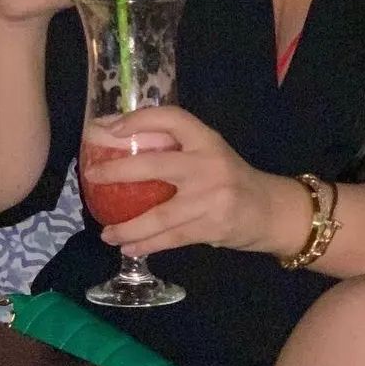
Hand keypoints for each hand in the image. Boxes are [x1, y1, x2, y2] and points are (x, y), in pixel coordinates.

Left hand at [82, 107, 308, 256]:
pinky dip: (146, 244)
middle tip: (93, 176)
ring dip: (127, 226)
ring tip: (106, 233)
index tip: (111, 128)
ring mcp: (210, 198)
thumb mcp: (211, 154)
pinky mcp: (210, 226)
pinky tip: (130, 247)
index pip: (171, 118)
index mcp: (207, 140)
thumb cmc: (233, 180)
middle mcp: (208, 164)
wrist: (271, 211)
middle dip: (117, 172)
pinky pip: (170, 237)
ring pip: (158, 214)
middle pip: (154, 165)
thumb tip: (124, 152)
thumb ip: (179, 152)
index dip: (139, 119)